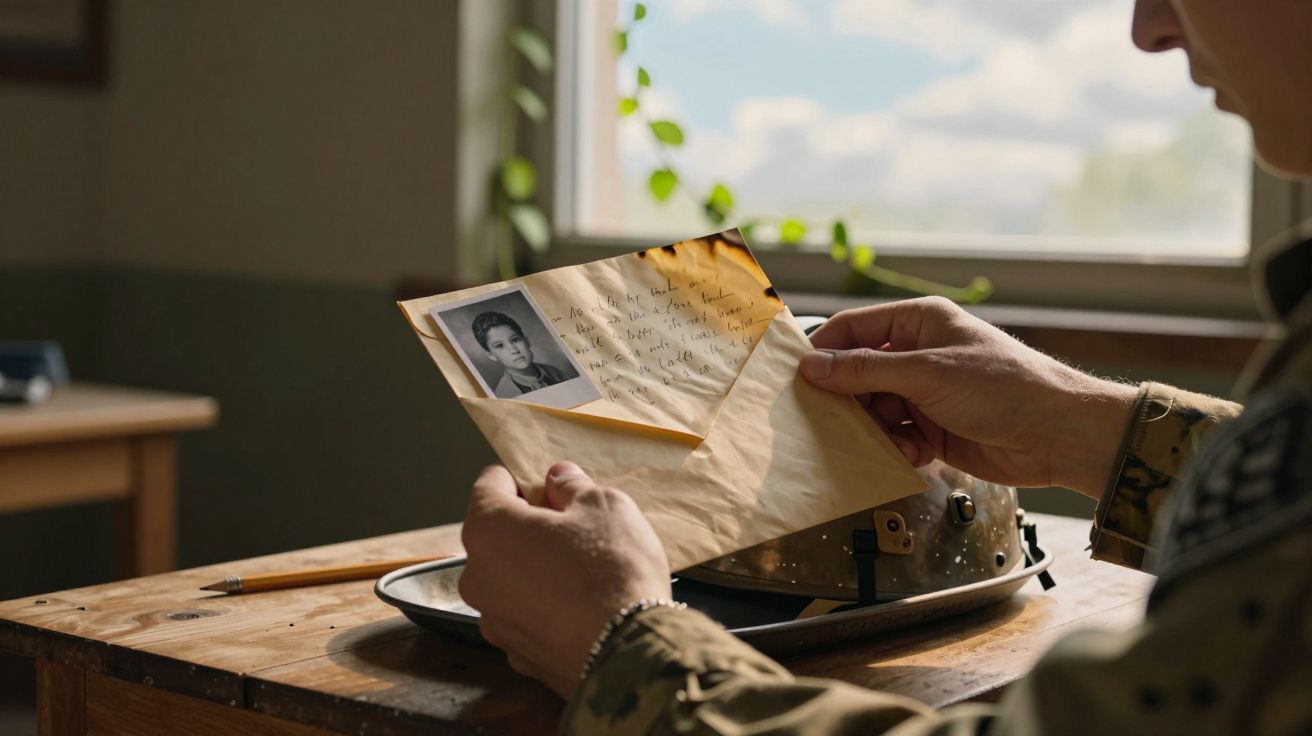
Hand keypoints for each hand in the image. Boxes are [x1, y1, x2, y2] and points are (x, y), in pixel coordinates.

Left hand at [458, 462, 671, 696]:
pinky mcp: (517, 654)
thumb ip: (572, 485)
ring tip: (580, 571)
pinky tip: (579, 607)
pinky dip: (544, 608)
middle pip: (496, 536)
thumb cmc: (612, 570)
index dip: (519, 478)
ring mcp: (494, 621)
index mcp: (489, 530)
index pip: (488, 486)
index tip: (546, 483)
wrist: (629, 653)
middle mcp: (477, 576)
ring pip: (508, 579)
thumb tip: (558, 479)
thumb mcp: (603, 505)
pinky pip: (525, 617)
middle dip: (528, 527)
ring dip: (534, 569)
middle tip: (572, 527)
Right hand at [800, 297, 1137, 497]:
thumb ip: (866, 371)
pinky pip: (895, 436)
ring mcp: (925, 392)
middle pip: (858, 374)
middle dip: (849, 400)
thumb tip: (812, 366)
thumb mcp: (927, 372)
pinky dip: (898, 448)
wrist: (1058, 435)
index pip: (853, 329)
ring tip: (893, 440)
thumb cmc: (1005, 387)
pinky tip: (916, 454)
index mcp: (918, 322)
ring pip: (874, 410)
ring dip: (876, 430)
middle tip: (835, 422)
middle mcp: (918, 354)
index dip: (824, 352)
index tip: (798, 379)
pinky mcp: (934, 428)